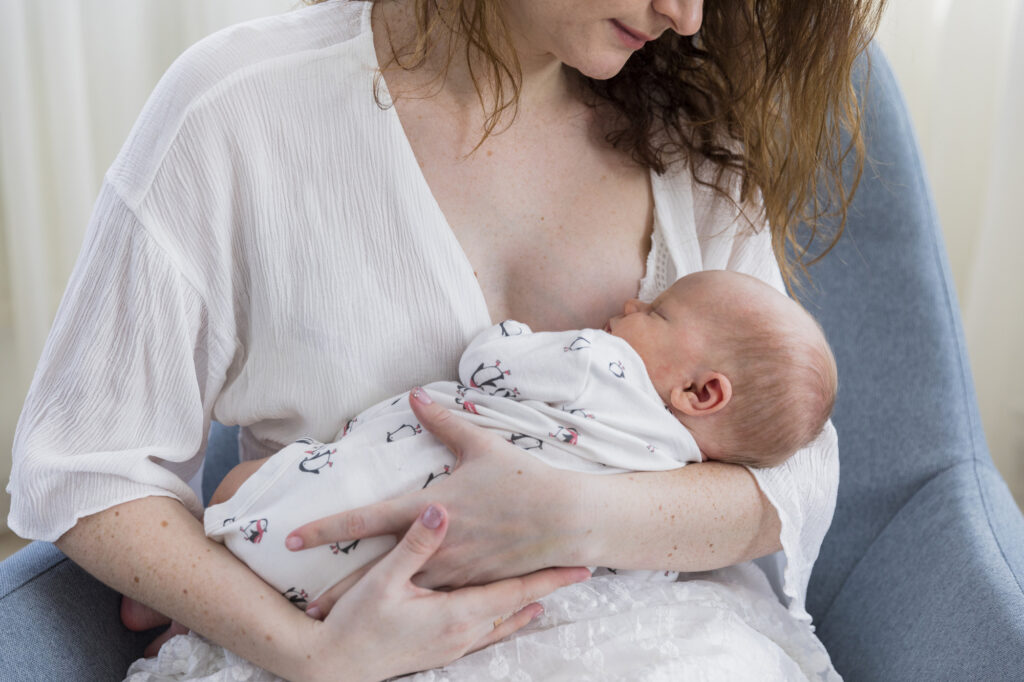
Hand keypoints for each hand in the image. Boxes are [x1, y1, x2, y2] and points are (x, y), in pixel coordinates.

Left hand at [286, 388, 594, 612]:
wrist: (565, 520)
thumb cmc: (523, 479)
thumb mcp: (480, 444)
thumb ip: (442, 421)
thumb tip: (415, 394)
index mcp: (429, 507)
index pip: (366, 519)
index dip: (327, 529)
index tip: (293, 539)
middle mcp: (434, 543)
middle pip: (375, 571)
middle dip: (338, 589)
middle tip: (305, 605)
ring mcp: (453, 569)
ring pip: (401, 592)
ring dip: (371, 605)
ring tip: (341, 618)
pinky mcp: (472, 584)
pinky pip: (435, 597)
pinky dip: (411, 606)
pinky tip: (395, 618)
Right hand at [300, 503, 590, 681]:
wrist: (336, 668)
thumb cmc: (358, 623)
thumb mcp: (384, 580)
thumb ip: (416, 543)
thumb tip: (438, 507)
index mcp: (457, 611)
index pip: (516, 591)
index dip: (549, 577)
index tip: (580, 566)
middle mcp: (463, 632)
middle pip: (517, 606)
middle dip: (547, 588)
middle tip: (579, 571)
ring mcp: (454, 645)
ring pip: (504, 623)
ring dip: (527, 605)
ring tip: (552, 593)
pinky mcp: (442, 650)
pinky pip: (486, 635)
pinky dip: (504, 623)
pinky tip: (506, 619)